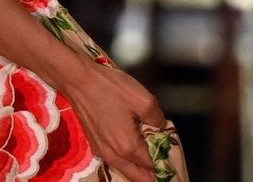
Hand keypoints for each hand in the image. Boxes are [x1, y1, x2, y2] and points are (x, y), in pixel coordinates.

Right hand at [60, 63, 166, 181]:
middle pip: (141, 178)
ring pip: (128, 171)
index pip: (155, 167)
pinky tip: (136, 146)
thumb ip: (159, 120)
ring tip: (153, 154)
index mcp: (128, 148)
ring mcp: (102, 152)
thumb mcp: (144, 100)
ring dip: (142, 168)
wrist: (77, 80)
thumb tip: (162, 130)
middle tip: (167, 161)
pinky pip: (118, 161)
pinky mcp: (96, 145)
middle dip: (155, 173)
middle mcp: (114, 156)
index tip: (175, 154)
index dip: (168, 162)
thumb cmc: (110, 88)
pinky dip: (129, 160)